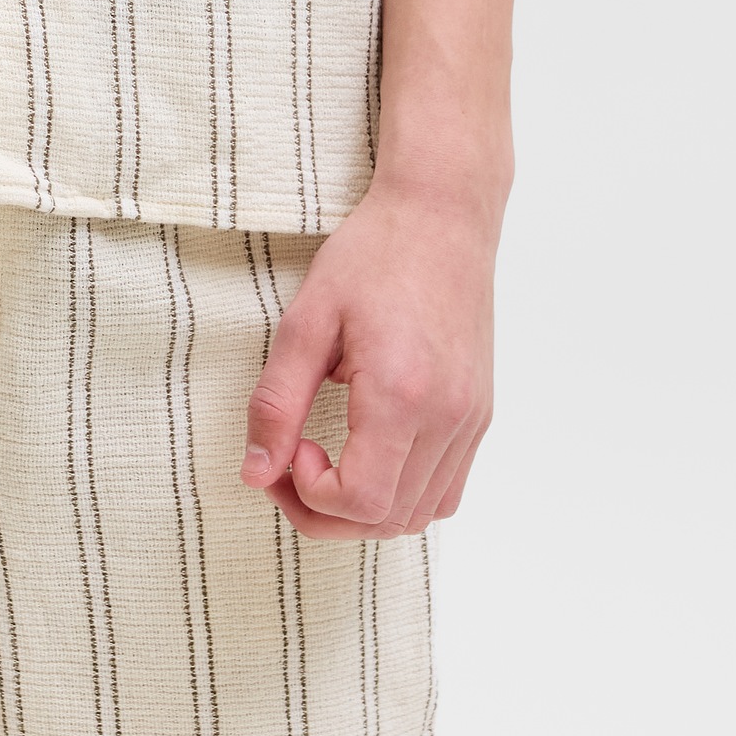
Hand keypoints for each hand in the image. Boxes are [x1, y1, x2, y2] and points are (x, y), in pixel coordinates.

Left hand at [241, 178, 496, 538]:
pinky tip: (370, 454)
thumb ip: (277, 403)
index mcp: (402, 394)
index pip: (360, 501)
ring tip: (327, 461)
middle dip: (326, 511)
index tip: (289, 448)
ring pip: (419, 514)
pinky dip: (404, 493)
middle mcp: (448, 418)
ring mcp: (471, 420)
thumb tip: (255, 472)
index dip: (310, 494)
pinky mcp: (480, 414)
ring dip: (365, 509)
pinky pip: (446, 490)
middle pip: (388, 519)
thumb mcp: (306, 320)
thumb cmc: (373, 255)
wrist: (442, 215)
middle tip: (290, 462)